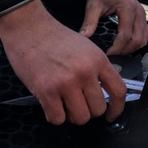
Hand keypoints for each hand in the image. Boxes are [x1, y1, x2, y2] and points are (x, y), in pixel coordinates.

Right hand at [0, 0, 126, 124]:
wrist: (29, 28)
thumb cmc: (54, 38)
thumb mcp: (85, 47)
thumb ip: (96, 69)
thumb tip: (102, 93)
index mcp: (98, 60)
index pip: (119, 91)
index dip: (117, 108)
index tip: (111, 115)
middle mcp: (85, 72)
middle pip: (98, 109)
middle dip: (88, 110)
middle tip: (77, 103)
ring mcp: (66, 82)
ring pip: (80, 118)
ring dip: (72, 116)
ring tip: (63, 103)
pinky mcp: (46, 91)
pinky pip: (58, 119)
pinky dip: (54, 116)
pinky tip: (50, 104)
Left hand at [79, 0, 147, 55]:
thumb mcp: (93, 4)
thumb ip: (89, 22)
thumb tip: (84, 37)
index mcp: (127, 8)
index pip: (125, 35)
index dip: (116, 48)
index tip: (107, 53)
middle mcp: (138, 12)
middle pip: (137, 40)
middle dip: (125, 50)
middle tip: (112, 53)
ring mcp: (142, 15)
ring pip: (143, 39)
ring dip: (132, 48)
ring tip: (118, 49)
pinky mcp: (142, 17)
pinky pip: (144, 35)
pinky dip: (137, 42)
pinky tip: (126, 44)